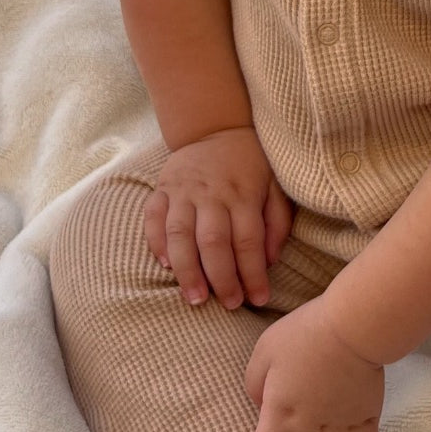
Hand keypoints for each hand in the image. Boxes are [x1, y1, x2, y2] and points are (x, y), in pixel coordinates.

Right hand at [143, 127, 292, 307]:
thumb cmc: (251, 164)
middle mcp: (212, 193)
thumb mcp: (276, 186)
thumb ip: (277, 223)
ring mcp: (184, 190)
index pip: (249, 241)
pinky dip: (156, 242)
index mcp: (243, 194)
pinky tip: (165, 265)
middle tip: (228, 304)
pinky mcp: (163, 187)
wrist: (216, 127)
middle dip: (221, 279)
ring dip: (187, 270)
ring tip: (195, 298)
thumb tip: (269, 261)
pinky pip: (153, 217)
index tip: (259, 299)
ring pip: (180, 234)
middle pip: (213, 242)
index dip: (254, 274)